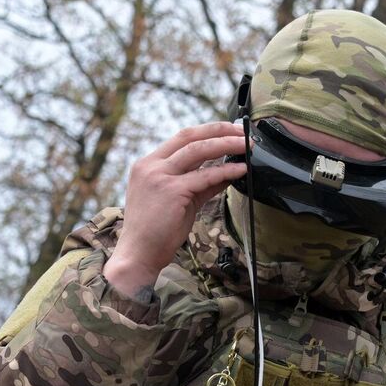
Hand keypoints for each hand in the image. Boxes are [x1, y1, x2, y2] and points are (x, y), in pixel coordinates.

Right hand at [105, 122, 247, 296]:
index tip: (228, 130)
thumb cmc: (155, 232)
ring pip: (198, 150)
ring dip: (226, 145)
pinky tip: (240, 169)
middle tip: (242, 131)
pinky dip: (225, 171)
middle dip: (219, 130)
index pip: (181, 138)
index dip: (207, 131)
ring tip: (247, 145)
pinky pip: (205, 176)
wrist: (138, 255)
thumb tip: (225, 173)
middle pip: (190, 137)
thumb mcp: (178, 201)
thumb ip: (199, 185)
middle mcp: (151, 166)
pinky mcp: (172, 191)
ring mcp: (160, 177)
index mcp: (148, 165)